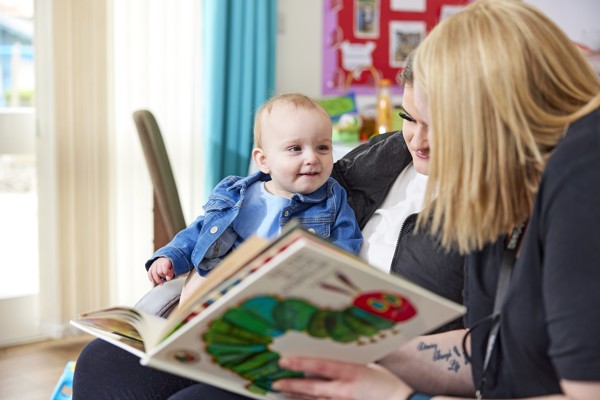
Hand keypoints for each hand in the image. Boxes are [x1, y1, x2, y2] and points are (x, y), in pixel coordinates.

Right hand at [148, 257, 173, 284]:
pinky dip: (151, 278)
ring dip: (157, 279)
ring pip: (153, 273)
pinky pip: (149, 273)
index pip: (164, 265)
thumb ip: (171, 273)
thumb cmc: (169, 266)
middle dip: (162, 276)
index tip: (167, 275)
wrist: (164, 261)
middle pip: (159, 271)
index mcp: (165, 261)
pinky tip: (153, 281)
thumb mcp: (172, 269)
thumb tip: (168, 279)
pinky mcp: (151, 268)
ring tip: (161, 283)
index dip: (165, 271)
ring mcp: (154, 265)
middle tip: (166, 277)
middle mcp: (159, 262)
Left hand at [272, 356, 412, 399]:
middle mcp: (344, 390)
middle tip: (275, 382)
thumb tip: (330, 357)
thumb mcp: (368, 365)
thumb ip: (348, 362)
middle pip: (311, 387)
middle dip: (291, 385)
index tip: (283, 361)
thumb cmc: (387, 382)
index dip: (299, 363)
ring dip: (297, 396)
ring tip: (283, 391)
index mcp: (351, 372)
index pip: (319, 366)